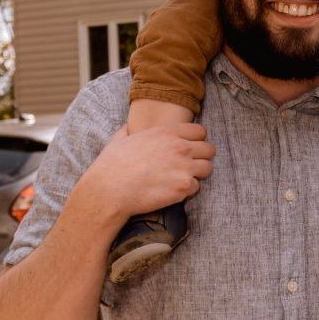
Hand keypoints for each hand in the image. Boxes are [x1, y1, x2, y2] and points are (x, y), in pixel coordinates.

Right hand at [76, 124, 214, 227]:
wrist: (109, 190)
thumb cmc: (112, 165)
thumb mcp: (120, 138)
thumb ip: (131, 130)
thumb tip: (129, 127)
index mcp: (167, 132)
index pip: (200, 131)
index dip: (196, 140)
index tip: (190, 149)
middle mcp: (179, 147)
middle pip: (209, 149)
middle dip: (201, 157)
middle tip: (189, 166)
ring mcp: (184, 167)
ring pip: (207, 168)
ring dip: (197, 174)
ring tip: (182, 179)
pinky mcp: (184, 187)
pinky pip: (196, 188)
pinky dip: (187, 191)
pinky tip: (173, 191)